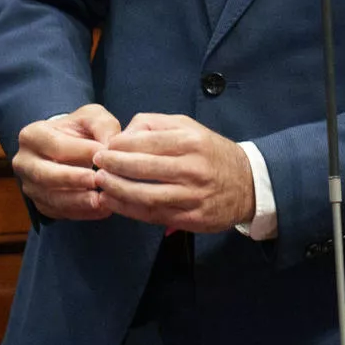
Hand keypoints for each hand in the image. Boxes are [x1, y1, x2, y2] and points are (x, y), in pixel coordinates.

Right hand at [12, 103, 120, 220]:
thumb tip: (111, 146)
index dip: (81, 151)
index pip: (56, 146)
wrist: (69, 148)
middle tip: (97, 180)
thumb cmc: (80, 130)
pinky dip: (81, 213)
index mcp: (32, 135)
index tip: (104, 156)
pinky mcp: (41, 204)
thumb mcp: (92, 117)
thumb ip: (103, 126)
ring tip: (101, 200)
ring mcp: (29, 186)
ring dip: (77, 201)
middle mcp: (24, 162)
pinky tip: (101, 209)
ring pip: (51, 198)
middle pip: (46, 174)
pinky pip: (59, 212)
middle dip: (73, 179)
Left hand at [91, 113, 256, 232]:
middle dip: (114, 166)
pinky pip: (154, 215)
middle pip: (144, 169)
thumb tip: (123, 135)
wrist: (249, 184)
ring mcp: (193, 196)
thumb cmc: (212, 153)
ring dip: (117, 191)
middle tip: (96, 164)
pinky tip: (114, 203)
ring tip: (100, 184)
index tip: (104, 147)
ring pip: (146, 195)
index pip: (148, 142)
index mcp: (192, 142)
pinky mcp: (192, 219)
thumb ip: (156, 125)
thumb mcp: (190, 128)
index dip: (120, 146)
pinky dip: (129, 210)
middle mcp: (194, 169)